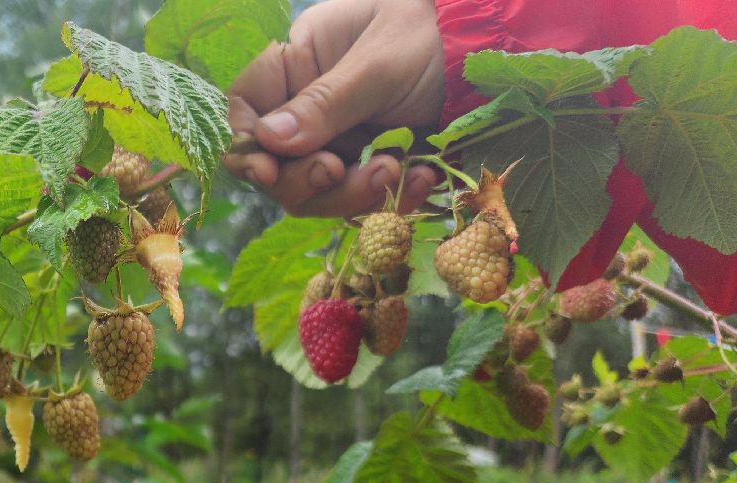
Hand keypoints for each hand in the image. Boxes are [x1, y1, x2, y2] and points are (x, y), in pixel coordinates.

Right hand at [224, 0, 447, 216]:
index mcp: (296, 62)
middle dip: (305, 179)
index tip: (265, 169)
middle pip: (275, 165)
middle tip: (337, 169)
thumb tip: (266, 140)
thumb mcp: (379, 62)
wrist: (491, 47)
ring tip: (394, 171)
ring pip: (314, 191)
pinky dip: (388, 199)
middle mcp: (308, 106)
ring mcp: (337, 138)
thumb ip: (325, 102)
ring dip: (350, 194)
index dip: (245, 144)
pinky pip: (359, 199)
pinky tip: (419, 179)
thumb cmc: (428, 29)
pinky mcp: (368, 163)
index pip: (246, 107)